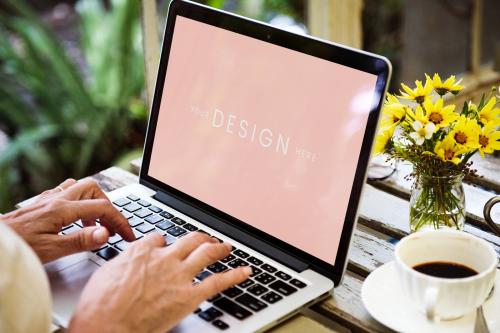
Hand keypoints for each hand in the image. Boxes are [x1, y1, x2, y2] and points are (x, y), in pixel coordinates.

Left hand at [1, 179, 134, 262]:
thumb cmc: (18, 247)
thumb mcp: (51, 250)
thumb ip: (80, 241)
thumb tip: (106, 233)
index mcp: (62, 209)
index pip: (102, 209)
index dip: (120, 222)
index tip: (128, 235)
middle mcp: (56, 199)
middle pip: (94, 188)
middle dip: (108, 206)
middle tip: (112, 227)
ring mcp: (48, 199)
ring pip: (80, 187)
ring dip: (93, 202)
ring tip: (95, 225)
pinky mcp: (41, 203)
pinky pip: (67, 193)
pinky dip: (79, 203)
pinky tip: (75, 219)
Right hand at [68, 232, 250, 332]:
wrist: (105, 326)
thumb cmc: (99, 305)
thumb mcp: (106, 273)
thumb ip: (125, 263)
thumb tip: (130, 261)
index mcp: (142, 251)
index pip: (160, 238)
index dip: (165, 242)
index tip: (168, 246)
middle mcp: (164, 258)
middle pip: (189, 240)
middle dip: (200, 238)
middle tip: (206, 239)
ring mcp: (178, 275)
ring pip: (206, 253)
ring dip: (219, 248)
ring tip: (226, 246)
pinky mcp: (189, 295)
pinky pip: (218, 282)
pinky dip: (234, 275)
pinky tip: (245, 272)